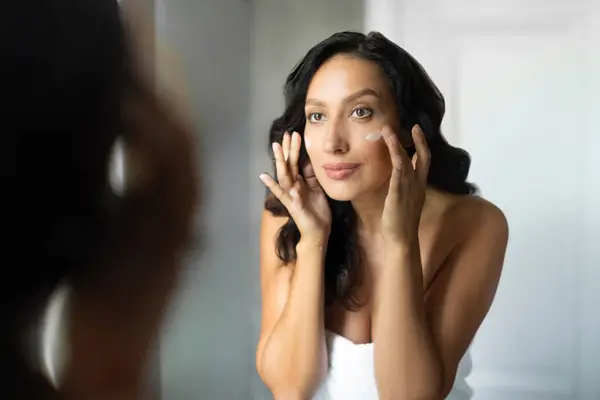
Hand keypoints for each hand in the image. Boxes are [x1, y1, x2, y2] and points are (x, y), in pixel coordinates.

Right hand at [260, 131, 330, 240]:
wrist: (318, 232)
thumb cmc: (318, 212)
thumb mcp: (317, 189)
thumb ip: (312, 176)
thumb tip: (310, 161)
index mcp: (300, 182)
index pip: (296, 162)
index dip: (295, 149)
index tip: (295, 134)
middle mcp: (293, 186)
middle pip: (289, 164)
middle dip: (288, 149)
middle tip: (286, 134)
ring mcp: (290, 194)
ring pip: (284, 174)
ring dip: (280, 160)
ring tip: (276, 147)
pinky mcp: (291, 204)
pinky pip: (280, 193)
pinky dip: (272, 185)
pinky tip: (264, 176)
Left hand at [380, 124, 430, 245]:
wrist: (402, 239)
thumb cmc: (401, 222)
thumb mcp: (405, 199)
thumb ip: (403, 186)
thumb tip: (396, 175)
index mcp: (419, 186)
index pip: (423, 161)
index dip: (421, 144)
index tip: (417, 130)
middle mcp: (417, 184)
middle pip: (422, 158)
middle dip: (419, 141)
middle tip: (413, 126)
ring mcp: (409, 189)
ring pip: (405, 162)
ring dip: (397, 144)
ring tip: (388, 131)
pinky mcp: (398, 194)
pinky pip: (398, 174)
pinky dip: (396, 160)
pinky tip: (391, 149)